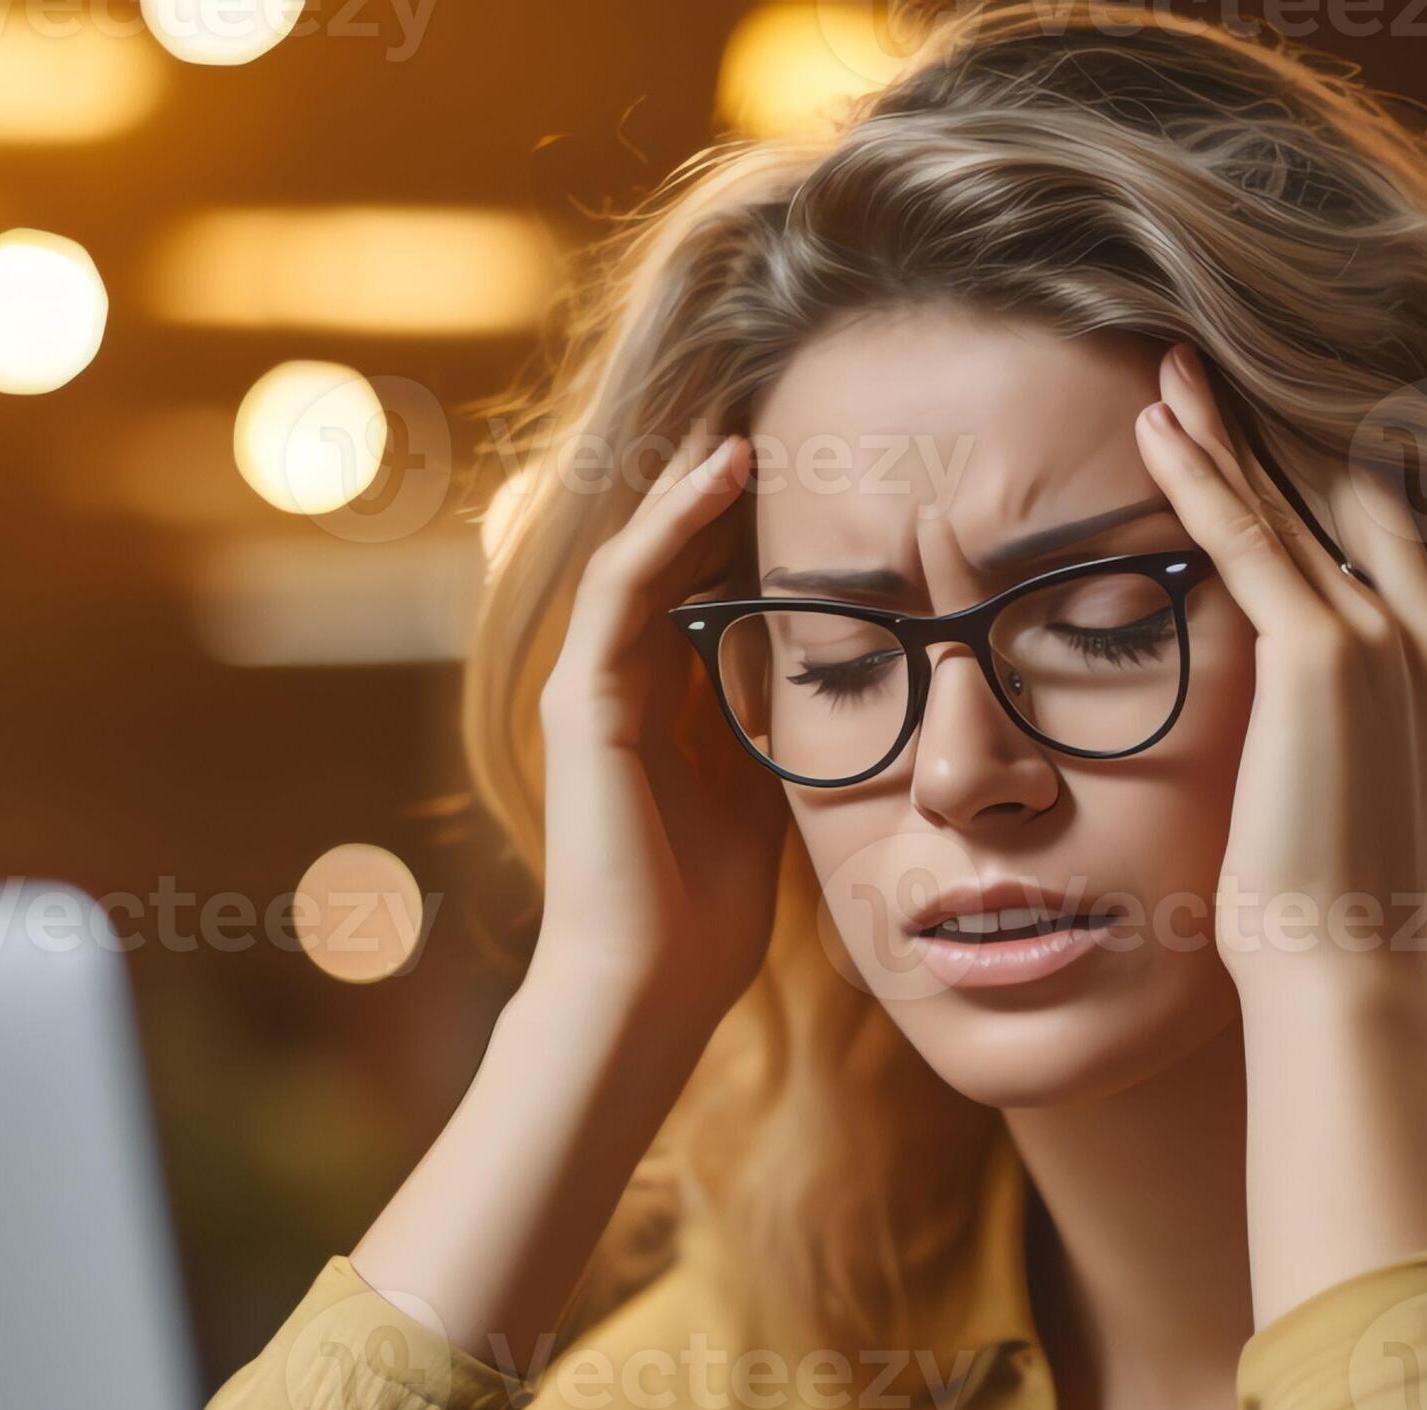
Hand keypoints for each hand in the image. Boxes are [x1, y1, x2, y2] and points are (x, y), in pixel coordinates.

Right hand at [527, 433, 788, 1038]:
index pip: (701, 584)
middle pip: (667, 553)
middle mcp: (616, 683)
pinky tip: (724, 468)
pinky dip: (672, 519)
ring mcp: (590, 686)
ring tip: (752, 409)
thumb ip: (775, 727)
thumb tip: (846, 670)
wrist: (647, 988)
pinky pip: (626, 583)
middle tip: (782, 404)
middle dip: (718, 482)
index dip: (749, 523)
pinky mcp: (581, 697)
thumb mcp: (766, 794)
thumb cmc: (707, 918)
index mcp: (659, 707)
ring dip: (694, 477)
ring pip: (641, 548)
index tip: (817, 464)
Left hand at [1131, 346, 1426, 1012]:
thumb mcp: (1391, 779)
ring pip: (1305, 496)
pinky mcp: (1324, 658)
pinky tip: (1158, 425)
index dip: (1369, 455)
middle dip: (1302, 415)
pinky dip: (1199, 473)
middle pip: (1381, 482)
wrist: (1349, 970)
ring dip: (1232, 425)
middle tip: (1232, 354)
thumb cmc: (1348, 898)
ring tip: (1175, 367)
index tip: (1308, 407)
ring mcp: (1401, 642)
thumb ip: (1384, 705)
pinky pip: (1249, 538)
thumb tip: (1329, 677)